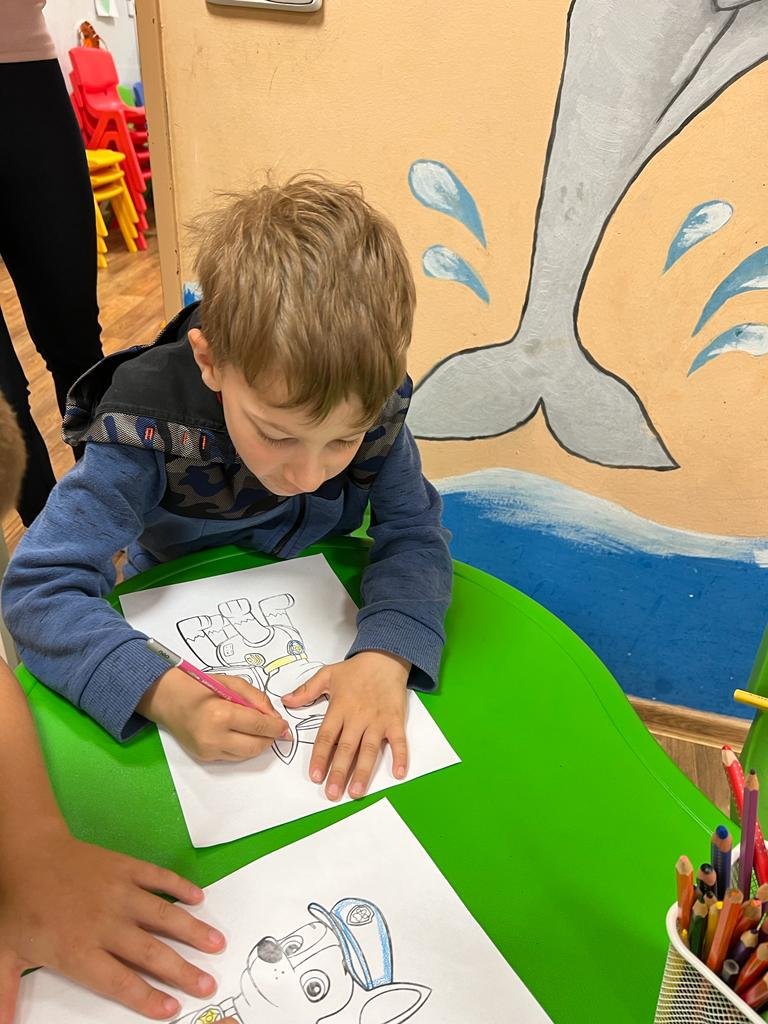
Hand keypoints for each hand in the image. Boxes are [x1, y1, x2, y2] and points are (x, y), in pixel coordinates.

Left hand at [0, 825, 224, 1021]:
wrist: (27, 855)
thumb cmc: (17, 909)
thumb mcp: (5, 957)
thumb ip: (5, 996)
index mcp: (78, 950)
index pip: (119, 981)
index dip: (147, 997)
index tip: (172, 1009)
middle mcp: (105, 923)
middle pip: (150, 952)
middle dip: (182, 970)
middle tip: (209, 984)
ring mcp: (119, 892)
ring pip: (163, 915)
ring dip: (192, 930)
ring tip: (217, 943)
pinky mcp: (125, 867)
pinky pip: (158, 878)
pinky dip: (179, 887)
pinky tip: (199, 898)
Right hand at [137, 668, 289, 762]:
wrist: (168, 700)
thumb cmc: (201, 687)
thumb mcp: (232, 683)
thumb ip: (257, 699)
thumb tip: (275, 719)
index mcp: (221, 714)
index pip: (258, 726)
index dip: (276, 727)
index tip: (285, 726)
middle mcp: (214, 737)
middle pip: (256, 746)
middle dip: (270, 738)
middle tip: (275, 729)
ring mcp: (208, 751)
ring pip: (246, 755)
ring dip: (258, 744)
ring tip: (259, 730)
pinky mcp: (205, 758)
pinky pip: (234, 757)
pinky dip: (243, 747)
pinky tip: (241, 734)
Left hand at [282, 651, 408, 801]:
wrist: (385, 657)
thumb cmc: (356, 669)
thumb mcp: (327, 674)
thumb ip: (306, 690)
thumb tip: (285, 701)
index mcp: (340, 707)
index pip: (327, 737)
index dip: (320, 757)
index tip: (315, 776)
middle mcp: (358, 717)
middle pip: (346, 748)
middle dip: (338, 772)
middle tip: (332, 793)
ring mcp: (378, 720)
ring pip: (369, 749)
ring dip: (363, 772)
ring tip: (357, 792)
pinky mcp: (395, 720)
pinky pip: (399, 741)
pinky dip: (400, 757)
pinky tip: (398, 774)